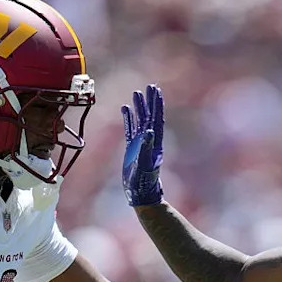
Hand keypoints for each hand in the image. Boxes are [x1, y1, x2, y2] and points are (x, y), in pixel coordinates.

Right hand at [121, 84, 164, 205]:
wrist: (141, 194)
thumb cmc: (144, 182)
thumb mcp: (145, 165)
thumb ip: (147, 149)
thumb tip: (149, 131)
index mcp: (155, 143)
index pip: (156, 120)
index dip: (157, 106)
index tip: (156, 91)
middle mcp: (149, 141)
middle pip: (150, 117)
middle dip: (150, 102)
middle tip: (150, 87)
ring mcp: (140, 144)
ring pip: (140, 121)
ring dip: (139, 108)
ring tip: (136, 93)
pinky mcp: (132, 148)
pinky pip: (130, 130)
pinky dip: (128, 119)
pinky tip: (125, 109)